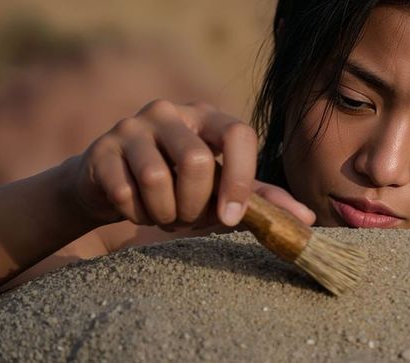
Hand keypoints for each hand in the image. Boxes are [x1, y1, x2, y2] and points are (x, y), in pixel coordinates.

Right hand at [67, 100, 314, 230]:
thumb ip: (261, 200)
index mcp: (208, 117)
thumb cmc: (181, 187)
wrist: (114, 185)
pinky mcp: (101, 149)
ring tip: (164, 215)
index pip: (239, 133)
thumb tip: (308, 219)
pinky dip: (137, 214)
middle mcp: (170, 112)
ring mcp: (132, 126)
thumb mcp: (222, 190)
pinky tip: (138, 210)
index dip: (240, 179)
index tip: (230, 217)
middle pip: (196, 162)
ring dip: (164, 214)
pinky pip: (125, 193)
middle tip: (186, 217)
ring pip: (157, 179)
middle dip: (194, 206)